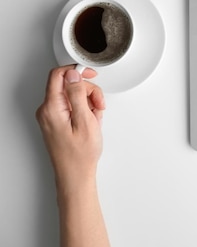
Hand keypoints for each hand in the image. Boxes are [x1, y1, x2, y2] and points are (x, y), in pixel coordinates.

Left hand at [36, 66, 105, 188]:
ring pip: (72, 95)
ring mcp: (51, 116)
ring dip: (88, 101)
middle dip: (88, 91)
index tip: (91, 74)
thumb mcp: (85, 120)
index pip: (59, 75)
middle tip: (99, 104)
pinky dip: (85, 110)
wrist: (75, 175)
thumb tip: (73, 75)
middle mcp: (47, 110)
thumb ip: (77, 94)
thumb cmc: (80, 154)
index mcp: (51, 108)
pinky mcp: (57, 121)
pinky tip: (91, 121)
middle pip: (68, 85)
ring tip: (96, 117)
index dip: (77, 71)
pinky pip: (72, 106)